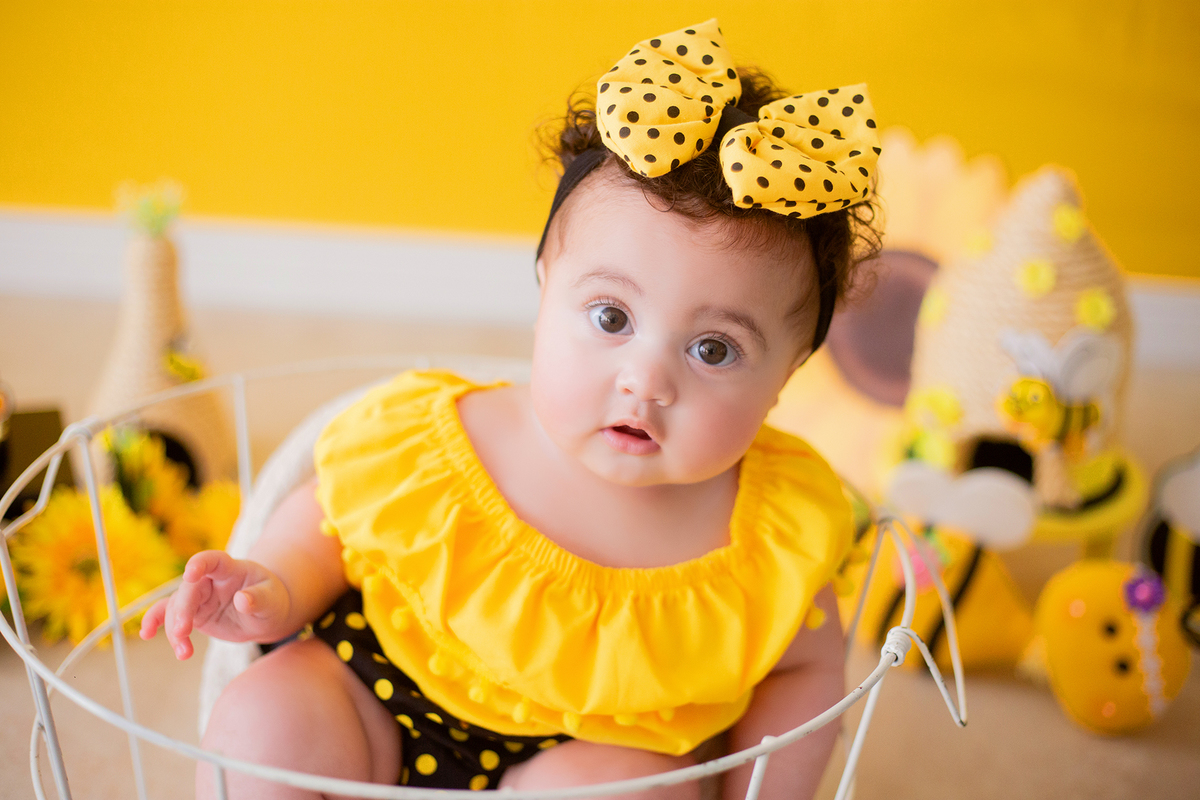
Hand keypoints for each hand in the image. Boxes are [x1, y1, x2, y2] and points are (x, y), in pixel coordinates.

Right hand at [140, 550, 290, 659]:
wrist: (264, 615)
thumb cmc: (271, 601)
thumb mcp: (272, 601)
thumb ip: (259, 599)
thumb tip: (243, 600)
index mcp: (231, 569)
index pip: (213, 560)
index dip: (200, 564)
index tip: (189, 574)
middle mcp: (210, 580)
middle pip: (188, 589)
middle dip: (182, 610)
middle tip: (183, 632)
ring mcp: (199, 597)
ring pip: (176, 607)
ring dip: (174, 629)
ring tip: (184, 653)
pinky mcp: (192, 613)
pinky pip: (168, 615)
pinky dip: (155, 623)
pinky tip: (146, 634)